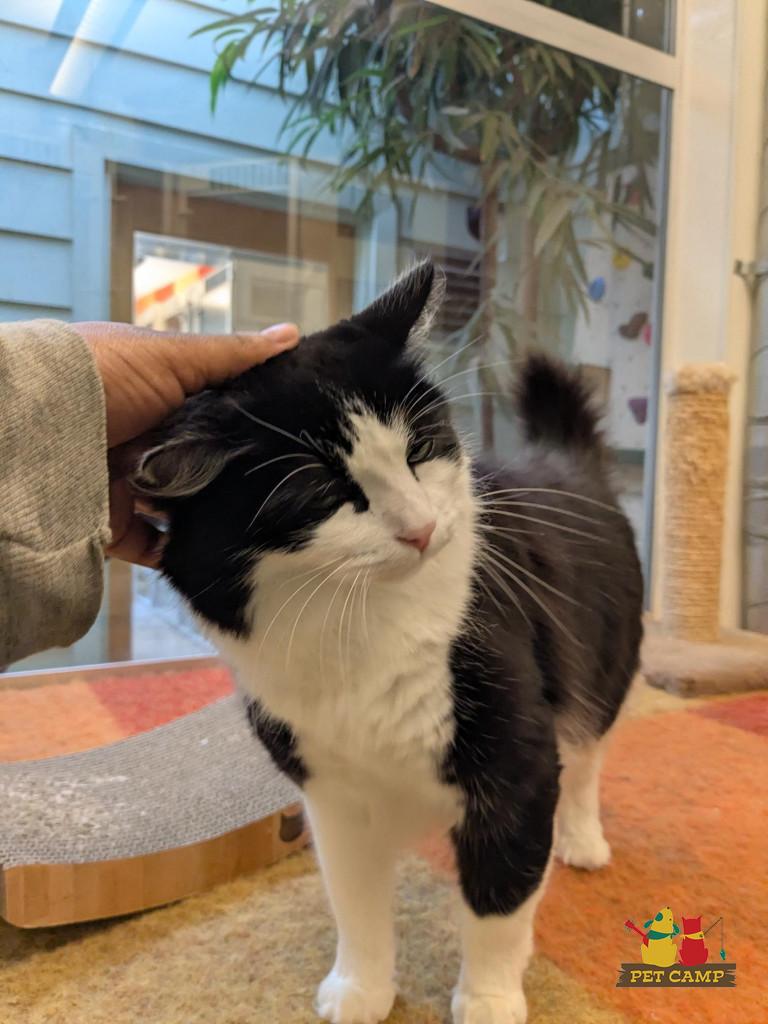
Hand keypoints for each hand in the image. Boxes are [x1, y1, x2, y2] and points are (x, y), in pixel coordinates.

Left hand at [76, 321, 299, 566]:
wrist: (33, 427)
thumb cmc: (102, 376)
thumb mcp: (172, 357)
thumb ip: (231, 355)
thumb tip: (292, 335)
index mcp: (155, 397)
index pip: (213, 413)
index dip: (248, 424)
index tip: (291, 437)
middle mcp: (143, 440)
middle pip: (201, 464)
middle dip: (232, 474)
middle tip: (282, 486)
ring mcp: (128, 484)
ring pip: (182, 507)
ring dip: (211, 513)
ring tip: (258, 521)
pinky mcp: (114, 523)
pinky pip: (156, 546)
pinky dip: (181, 552)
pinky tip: (216, 550)